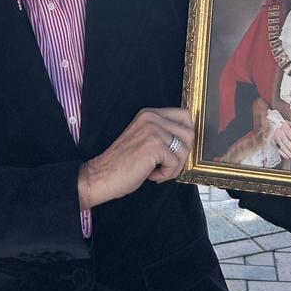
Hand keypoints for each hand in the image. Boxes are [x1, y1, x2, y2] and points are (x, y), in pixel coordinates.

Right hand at [78, 107, 193, 209]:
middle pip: (189, 133)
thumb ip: (163, 133)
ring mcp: (153, 130)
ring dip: (173, 167)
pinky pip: (175, 164)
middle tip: (167, 164)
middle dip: (182, 154)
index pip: (184, 115)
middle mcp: (152, 117)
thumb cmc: (123, 163)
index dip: (186, 135)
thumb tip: (188, 140)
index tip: (177, 150)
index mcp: (149, 114)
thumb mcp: (144, 138)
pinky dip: (166, 175)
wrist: (102, 175)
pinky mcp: (154, 146)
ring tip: (157, 171)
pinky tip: (151, 175)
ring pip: (184, 150)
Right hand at [271, 121, 290, 161]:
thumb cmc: (286, 127)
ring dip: (289, 154)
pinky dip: (283, 154)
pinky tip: (288, 157)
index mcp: (285, 127)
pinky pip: (277, 149)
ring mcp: (274, 137)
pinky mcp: (271, 142)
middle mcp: (279, 131)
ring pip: (282, 147)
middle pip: (287, 143)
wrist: (274, 125)